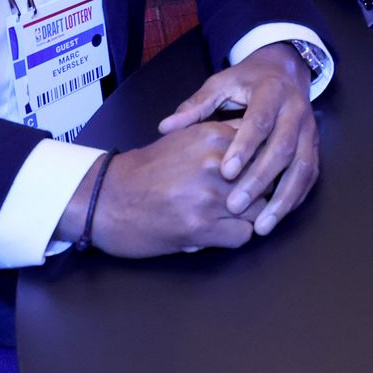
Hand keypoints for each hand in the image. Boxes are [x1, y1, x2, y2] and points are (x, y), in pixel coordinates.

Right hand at [78, 120, 249, 256]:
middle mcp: (216, 163)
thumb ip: (221, 139)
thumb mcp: (184, 139)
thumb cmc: (145, 170)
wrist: (105, 198)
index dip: (264, 163)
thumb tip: (258, 147)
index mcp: (213, 135)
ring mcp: (211, 196)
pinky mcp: (202, 227)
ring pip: (259, 208)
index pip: (263, 147)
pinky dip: (234, 236)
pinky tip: (218, 232)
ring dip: (249, 215)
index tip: (259, 172)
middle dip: (260, 191)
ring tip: (230, 217)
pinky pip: (244, 235)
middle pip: (267, 179)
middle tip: (245, 199)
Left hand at [158, 43, 317, 236]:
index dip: (243, 147)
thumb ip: (195, 106)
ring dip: (283, 199)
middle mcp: (296, 111)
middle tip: (235, 205)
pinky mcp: (314, 147)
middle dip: (260, 179)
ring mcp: (309, 130)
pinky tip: (278, 216)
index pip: (259, 122)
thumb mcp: (220, 85)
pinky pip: (310, 176)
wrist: (284, 70)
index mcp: (271, 92)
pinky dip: (296, 198)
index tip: (224, 172)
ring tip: (262, 226)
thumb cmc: (246, 82)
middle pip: (283, 148)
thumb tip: (165, 127)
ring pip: (302, 167)